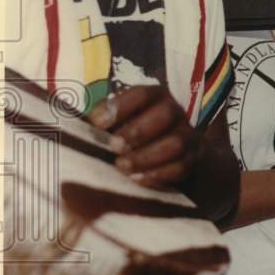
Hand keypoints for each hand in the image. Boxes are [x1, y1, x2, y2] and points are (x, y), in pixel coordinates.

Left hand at [88, 85, 203, 187]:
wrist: (167, 146)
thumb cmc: (132, 128)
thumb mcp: (118, 117)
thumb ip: (102, 118)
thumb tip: (81, 126)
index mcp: (154, 96)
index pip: (142, 94)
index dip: (120, 108)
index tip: (97, 124)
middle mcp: (174, 111)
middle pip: (165, 115)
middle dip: (138, 132)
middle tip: (114, 147)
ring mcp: (187, 134)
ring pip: (176, 143)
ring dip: (147, 156)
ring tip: (123, 166)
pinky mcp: (193, 157)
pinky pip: (181, 166)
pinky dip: (158, 174)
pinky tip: (138, 179)